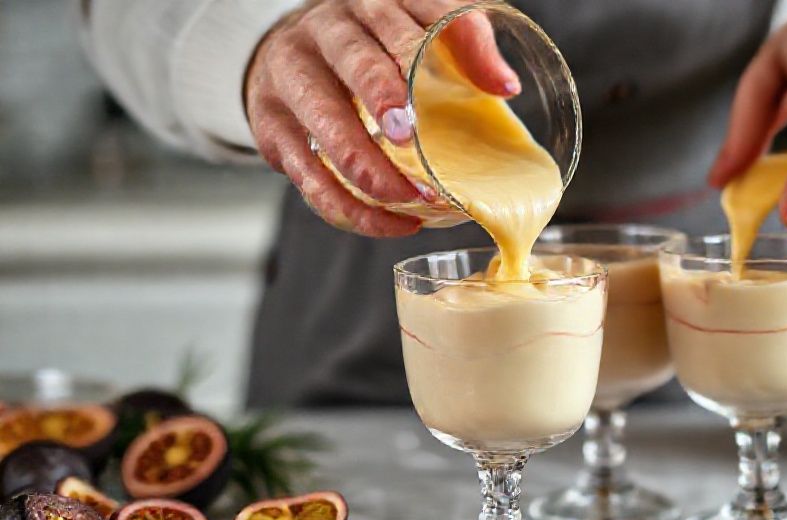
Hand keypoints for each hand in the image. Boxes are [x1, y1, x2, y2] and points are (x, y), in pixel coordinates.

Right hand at [245, 0, 519, 236]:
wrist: (287, 54)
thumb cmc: (368, 47)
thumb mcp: (415, 31)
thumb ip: (462, 44)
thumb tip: (505, 86)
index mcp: (367, 5)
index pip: (398, 18)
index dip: (424, 49)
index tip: (472, 85)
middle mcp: (324, 34)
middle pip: (352, 62)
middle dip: (380, 98)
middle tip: (409, 137)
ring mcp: (291, 80)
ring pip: (323, 125)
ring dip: (367, 169)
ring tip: (412, 199)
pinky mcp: (272, 129)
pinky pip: (308, 176)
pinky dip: (348, 207)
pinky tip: (388, 223)